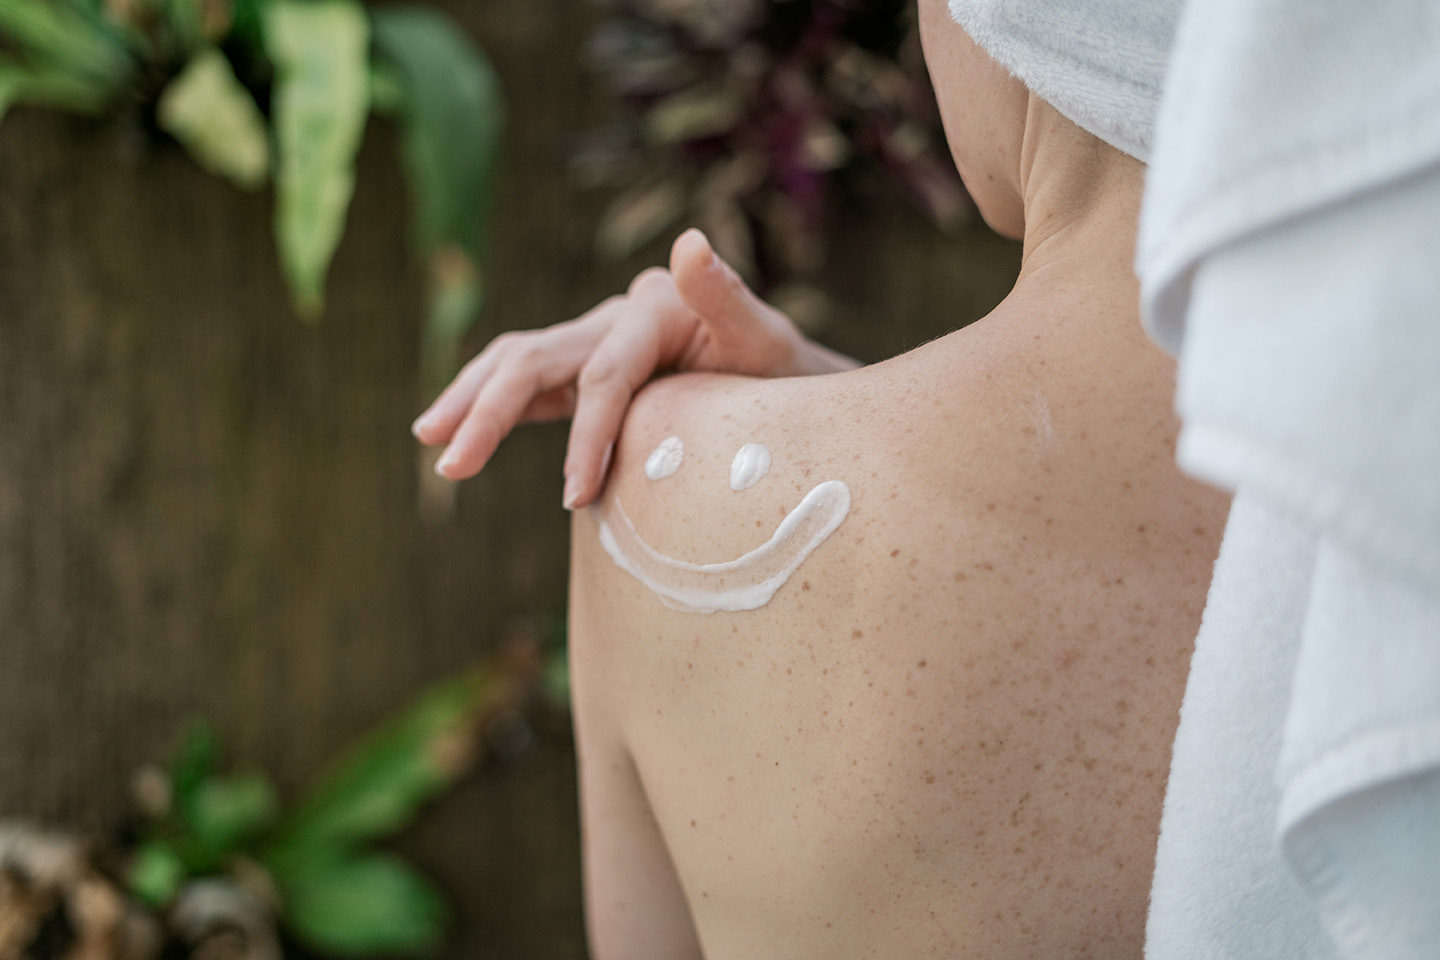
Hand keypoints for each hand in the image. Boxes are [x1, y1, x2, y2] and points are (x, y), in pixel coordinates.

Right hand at [411, 228, 858, 508]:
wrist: (787, 385)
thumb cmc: (783, 375)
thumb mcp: (768, 341)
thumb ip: (728, 298)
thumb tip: (688, 244)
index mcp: (653, 308)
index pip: (604, 376)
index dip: (586, 436)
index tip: (575, 497)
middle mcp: (615, 316)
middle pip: (535, 357)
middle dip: (488, 410)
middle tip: (449, 465)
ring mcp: (596, 341)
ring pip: (515, 363)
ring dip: (470, 401)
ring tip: (430, 442)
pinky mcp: (587, 369)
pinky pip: (531, 385)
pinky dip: (493, 406)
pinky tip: (460, 434)